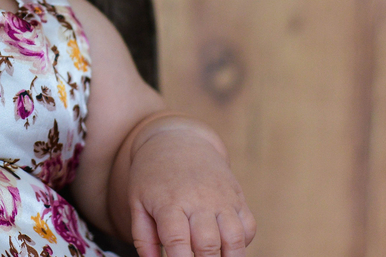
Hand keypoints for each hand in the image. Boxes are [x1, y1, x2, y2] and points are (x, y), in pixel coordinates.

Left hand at [126, 121, 255, 256]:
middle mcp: (198, 200)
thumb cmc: (153, 177)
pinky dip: (242, 243)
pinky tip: (227, 248)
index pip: (177, 241)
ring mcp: (221, 197)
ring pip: (234, 238)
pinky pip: (248, 227)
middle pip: (208, 245)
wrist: (178, 140)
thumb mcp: (137, 202)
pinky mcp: (237, 196)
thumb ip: (143, 238)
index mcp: (169, 203)